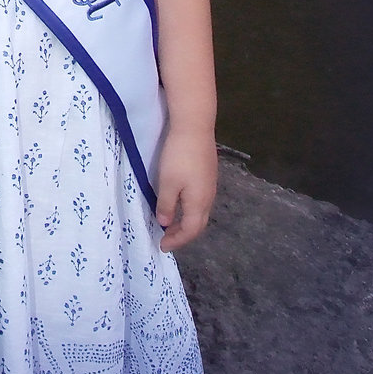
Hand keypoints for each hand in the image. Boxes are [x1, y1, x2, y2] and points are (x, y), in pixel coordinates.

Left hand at [156, 128, 217, 251]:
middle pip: (198, 224)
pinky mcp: (208, 174)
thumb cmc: (178, 157)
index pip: (190, 231)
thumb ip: (167, 205)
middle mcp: (208, 197)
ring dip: (186, 221)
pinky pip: (201, 200)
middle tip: (167, 238)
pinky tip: (180, 202)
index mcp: (199, 203)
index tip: (162, 246)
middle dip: (183, 234)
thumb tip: (166, 223)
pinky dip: (189, 209)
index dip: (177, 240)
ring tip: (171, 223)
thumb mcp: (167, 182)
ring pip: (200, 212)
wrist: (195, 127)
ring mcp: (210, 185)